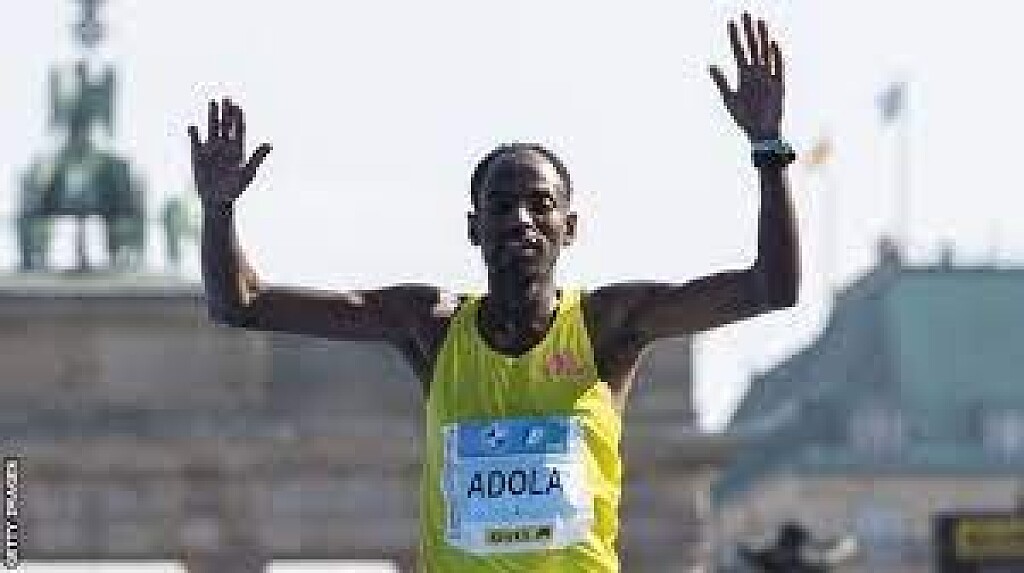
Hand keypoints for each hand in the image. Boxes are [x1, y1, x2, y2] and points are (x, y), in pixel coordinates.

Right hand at [188, 98, 271, 207]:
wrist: (217, 200)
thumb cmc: (234, 190)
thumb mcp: (247, 173)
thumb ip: (257, 158)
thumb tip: (269, 144)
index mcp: (237, 150)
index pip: (238, 130)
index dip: (238, 118)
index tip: (238, 106)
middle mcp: (224, 147)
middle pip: (226, 126)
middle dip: (226, 113)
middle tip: (227, 98)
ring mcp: (211, 150)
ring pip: (212, 129)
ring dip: (212, 116)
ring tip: (213, 102)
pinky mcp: (198, 155)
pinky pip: (195, 141)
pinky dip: (194, 134)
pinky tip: (193, 127)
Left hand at [709, 13, 784, 141]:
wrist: (760, 134)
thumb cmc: (745, 118)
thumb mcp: (729, 99)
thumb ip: (721, 81)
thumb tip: (709, 65)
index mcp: (743, 76)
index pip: (738, 51)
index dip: (734, 37)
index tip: (730, 22)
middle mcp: (756, 73)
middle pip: (752, 47)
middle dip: (748, 31)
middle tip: (745, 13)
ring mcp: (768, 78)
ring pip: (765, 53)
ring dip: (762, 38)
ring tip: (759, 22)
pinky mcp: (778, 86)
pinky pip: (777, 68)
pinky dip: (775, 57)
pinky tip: (772, 44)